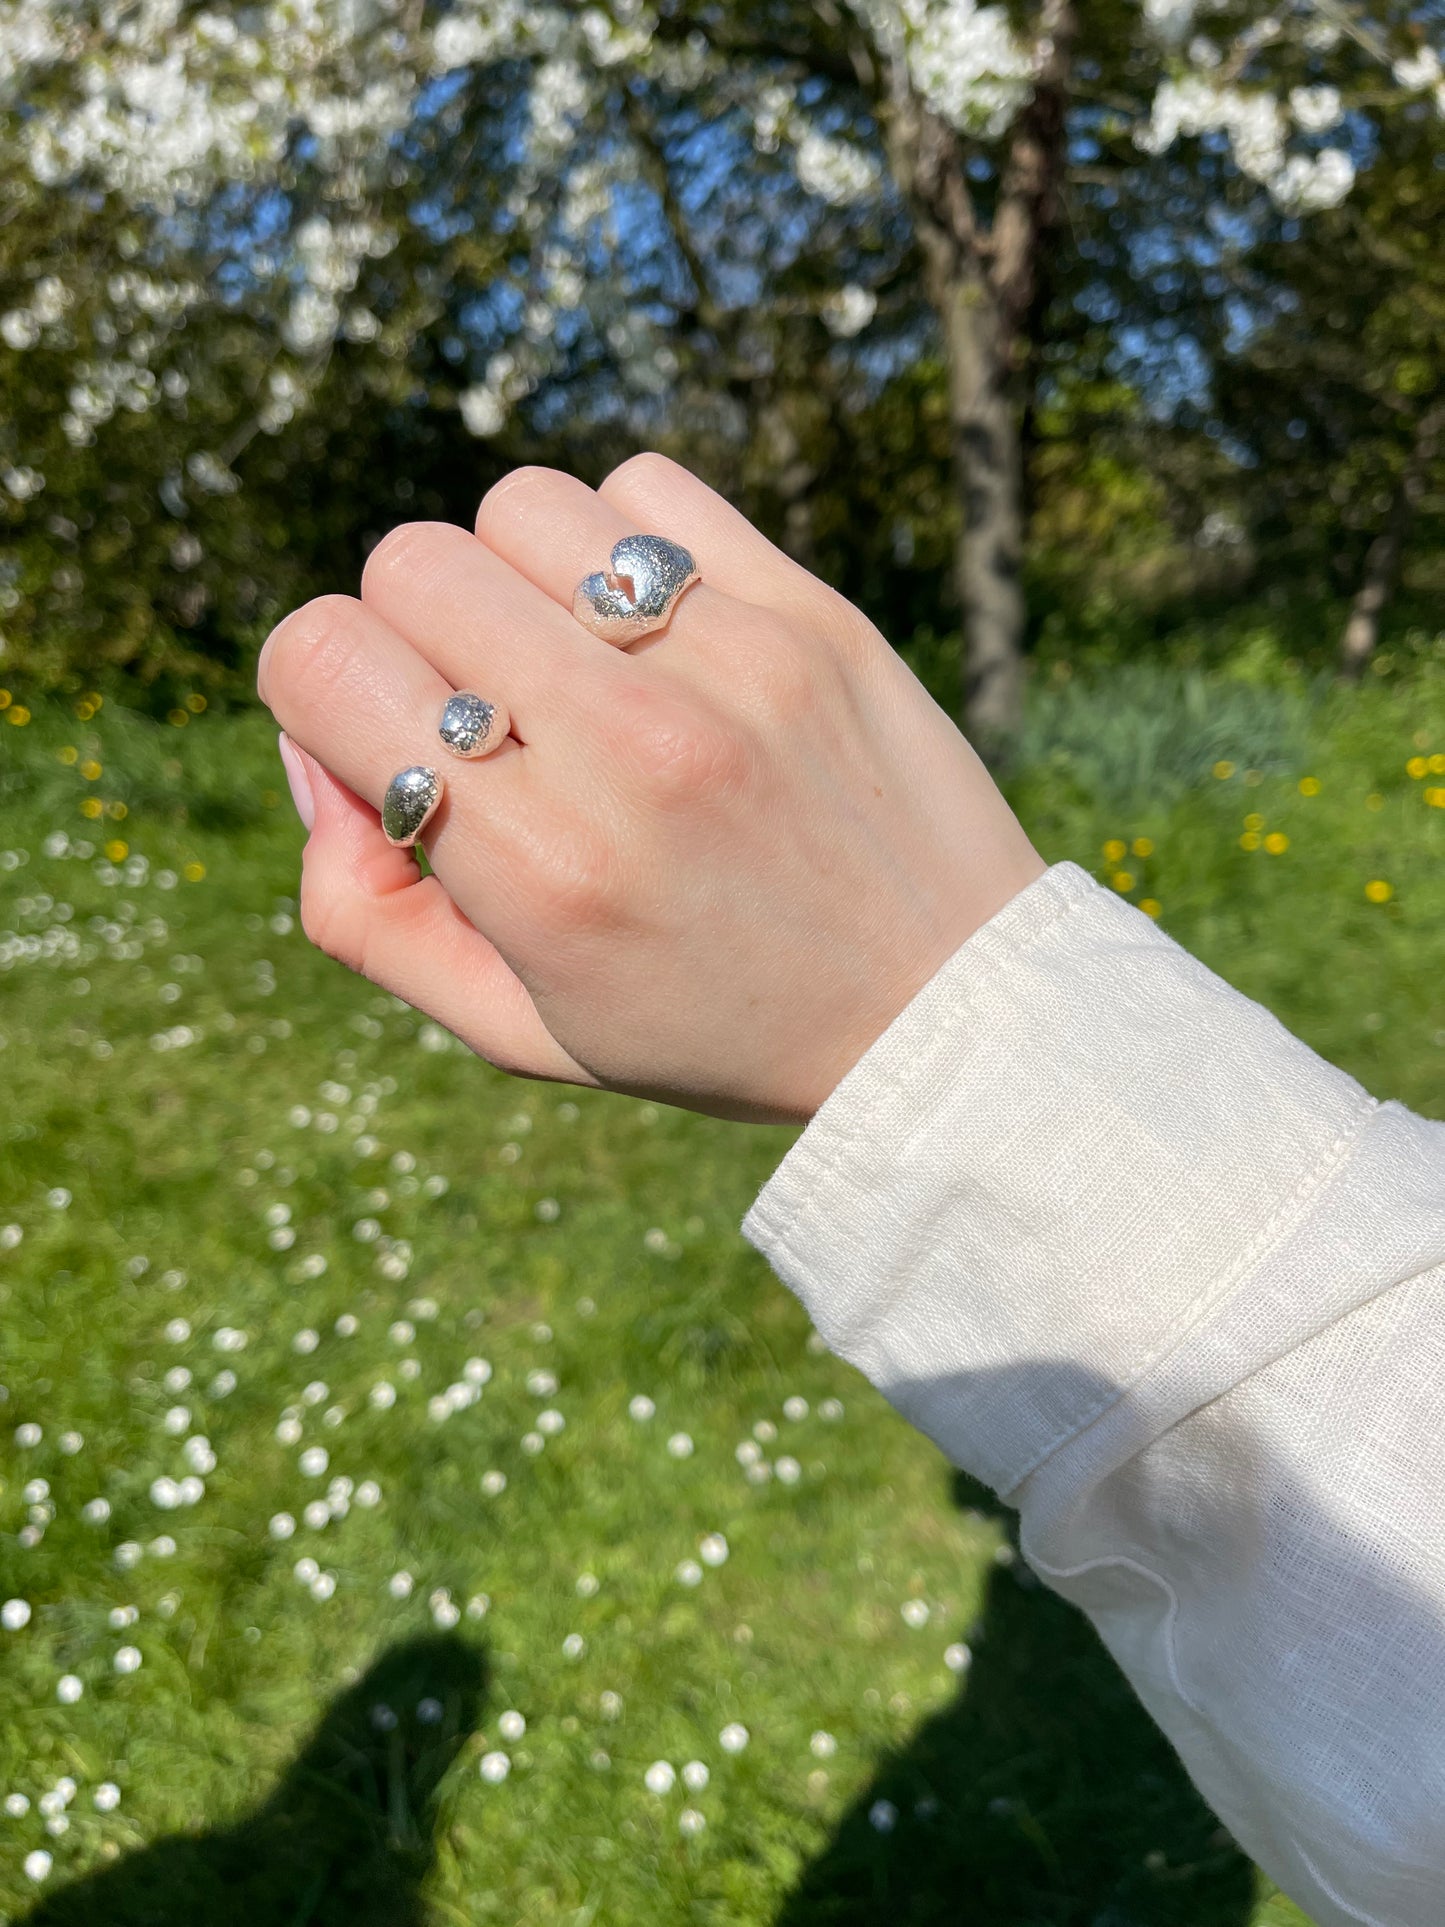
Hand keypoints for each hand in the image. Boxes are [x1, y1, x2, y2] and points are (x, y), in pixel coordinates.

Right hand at [256, 455, 1044, 1125]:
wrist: (946, 1013)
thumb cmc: (715, 1028)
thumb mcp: (515, 1031)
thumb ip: (367, 914)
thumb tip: (325, 759)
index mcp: (535, 869)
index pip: (321, 660)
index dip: (321, 695)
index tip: (391, 749)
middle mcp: (626, 751)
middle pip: (412, 562)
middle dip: (416, 636)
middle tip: (493, 719)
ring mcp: (730, 666)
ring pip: (523, 506)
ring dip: (520, 580)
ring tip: (580, 671)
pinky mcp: (813, 615)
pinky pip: (651, 491)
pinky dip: (626, 547)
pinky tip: (661, 636)